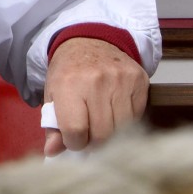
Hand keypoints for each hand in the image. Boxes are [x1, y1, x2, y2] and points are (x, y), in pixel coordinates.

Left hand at [42, 37, 148, 156]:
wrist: (89, 41)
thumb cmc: (68, 72)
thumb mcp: (52, 95)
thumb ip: (53, 125)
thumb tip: (53, 152)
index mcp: (68, 85)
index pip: (76, 130)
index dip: (74, 142)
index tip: (73, 140)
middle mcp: (96, 81)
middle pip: (102, 134)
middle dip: (93, 143)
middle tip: (88, 136)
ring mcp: (120, 80)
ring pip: (122, 129)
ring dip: (111, 134)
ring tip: (100, 125)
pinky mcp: (139, 80)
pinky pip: (137, 116)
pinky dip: (126, 121)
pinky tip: (115, 112)